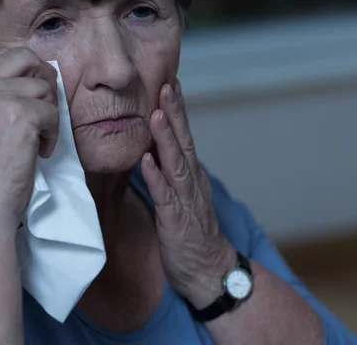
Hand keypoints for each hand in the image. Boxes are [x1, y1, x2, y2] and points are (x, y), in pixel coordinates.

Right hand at [0, 48, 58, 220]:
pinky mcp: (20, 115)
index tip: (34, 95)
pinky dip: (52, 134)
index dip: (27, 71)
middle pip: (25, 57)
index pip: (3, 55)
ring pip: (43, 89)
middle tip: (46, 108)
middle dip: (43, 80)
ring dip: (48, 115)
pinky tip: (39, 151)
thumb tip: (30, 80)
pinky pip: (53, 113)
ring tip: (37, 140)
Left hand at [141, 80, 236, 308]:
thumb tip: (153, 152)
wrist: (209, 271)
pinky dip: (156, 177)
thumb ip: (171, 175)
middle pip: (183, 143)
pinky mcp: (177, 222)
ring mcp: (186, 202)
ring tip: (155, 113)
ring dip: (166, 138)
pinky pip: (165, 197)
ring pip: (176, 164)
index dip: (177, 112)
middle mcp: (192, 184)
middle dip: (174, 114)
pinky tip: (147, 160)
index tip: (169, 84)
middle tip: (167, 85)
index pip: (184, 138)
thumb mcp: (182, 198)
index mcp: (191, 177)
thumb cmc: (192, 235)